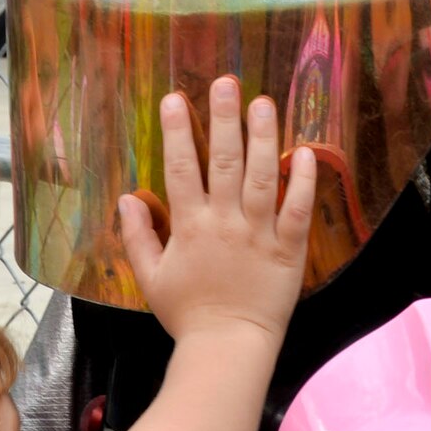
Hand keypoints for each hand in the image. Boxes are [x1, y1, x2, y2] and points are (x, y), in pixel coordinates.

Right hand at [118, 78, 315, 342]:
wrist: (227, 348)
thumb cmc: (187, 314)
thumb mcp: (150, 277)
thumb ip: (137, 236)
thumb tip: (126, 197)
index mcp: (190, 227)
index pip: (181, 169)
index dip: (178, 132)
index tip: (175, 98)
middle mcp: (225, 223)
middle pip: (224, 162)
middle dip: (224, 119)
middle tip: (226, 82)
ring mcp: (259, 234)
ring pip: (261, 177)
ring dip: (263, 137)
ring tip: (263, 102)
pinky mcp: (289, 249)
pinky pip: (298, 210)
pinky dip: (302, 181)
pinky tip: (303, 152)